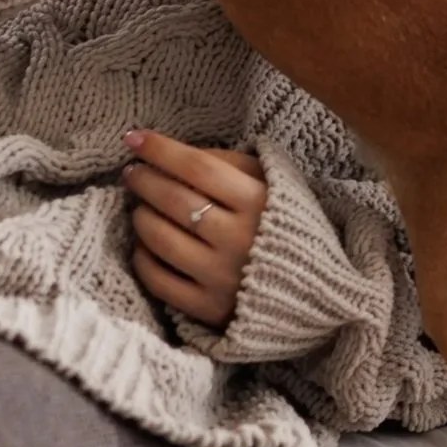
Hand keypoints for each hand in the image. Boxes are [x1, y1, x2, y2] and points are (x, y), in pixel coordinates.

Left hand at [121, 129, 266, 329]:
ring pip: (160, 239)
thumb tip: (175, 154)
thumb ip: (230, 162)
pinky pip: (159, 280)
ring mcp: (222, 277)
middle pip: (174, 200)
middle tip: (132, 172)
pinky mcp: (209, 308)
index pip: (198, 167)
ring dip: (141, 217)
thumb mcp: (272, 183)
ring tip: (141, 208)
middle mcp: (239, 239)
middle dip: (144, 180)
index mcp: (258, 202)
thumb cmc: (285, 224)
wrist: (314, 289)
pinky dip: (143, 258)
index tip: (135, 138)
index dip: (161, 150)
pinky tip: (145, 245)